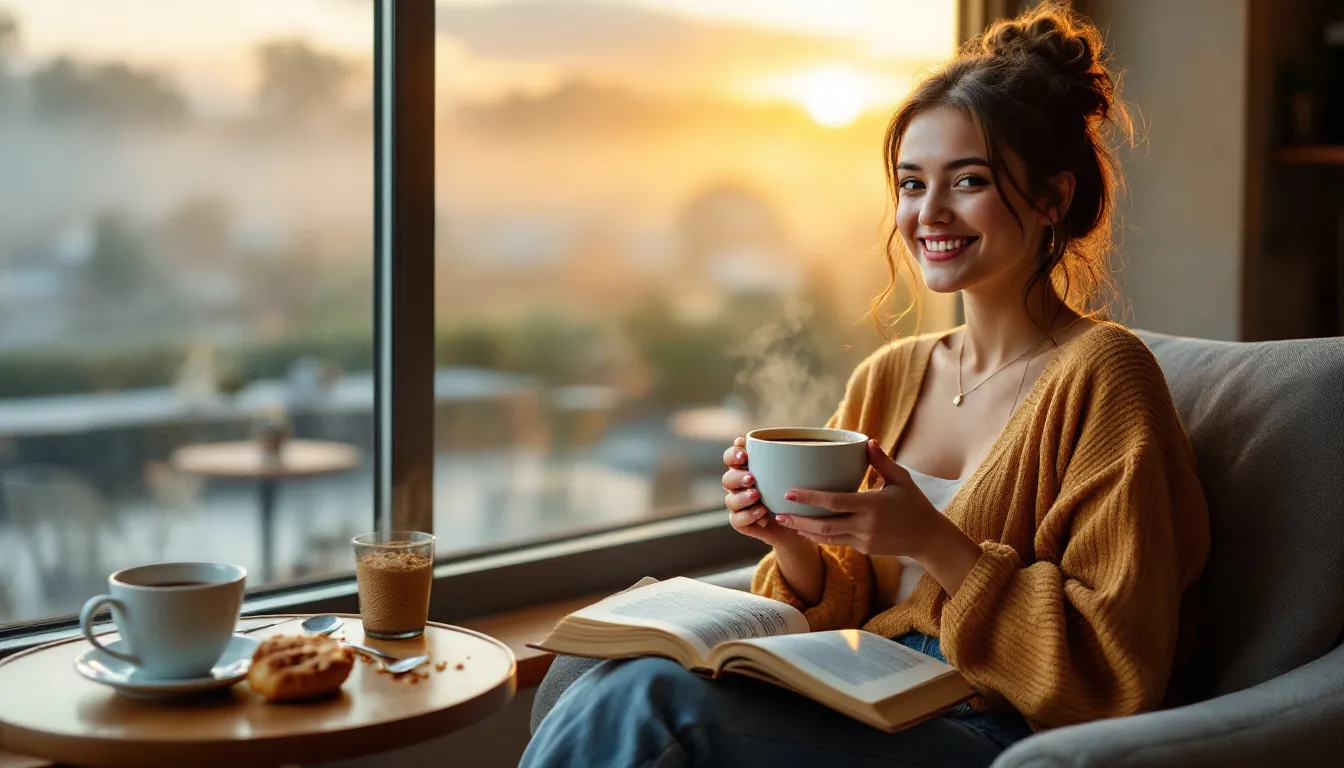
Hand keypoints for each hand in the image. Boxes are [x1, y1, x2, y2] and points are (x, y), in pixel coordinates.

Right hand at [722, 437, 807, 550]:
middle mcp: (738, 487)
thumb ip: (789, 462)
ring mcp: (738, 506)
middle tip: (752, 478)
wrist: (797, 524)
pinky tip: (762, 513)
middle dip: (738, 477)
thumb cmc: (795, 495)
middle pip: (727, 479)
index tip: (745, 455)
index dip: (733, 455)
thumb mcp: (795, 476)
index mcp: (745, 470)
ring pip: (730, 500)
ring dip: (743, 497)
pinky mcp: (741, 523)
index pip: (730, 458)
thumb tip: (800, 446)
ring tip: (757, 496)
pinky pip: (736, 520)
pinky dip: (748, 516)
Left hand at [773, 440, 982, 594]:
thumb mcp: (901, 480)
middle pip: (824, 525)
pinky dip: (818, 536)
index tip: (789, 492)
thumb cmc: (915, 504)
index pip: (834, 502)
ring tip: (783, 521)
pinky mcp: (863, 548)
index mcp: (872, 506)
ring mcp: (863, 540)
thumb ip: (882, 462)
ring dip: (804, 530)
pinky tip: (804, 529)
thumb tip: (868, 441)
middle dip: (798, 519)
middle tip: (777, 511)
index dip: (809, 499)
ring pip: (827, 537)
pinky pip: (836, 542)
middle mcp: (865, 525)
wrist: (928, 538)